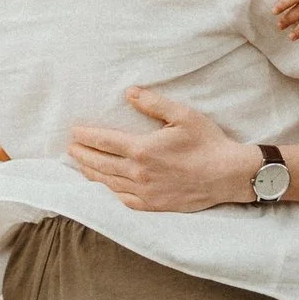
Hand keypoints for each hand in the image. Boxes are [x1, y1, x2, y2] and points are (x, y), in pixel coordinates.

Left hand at [67, 88, 263, 211]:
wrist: (228, 175)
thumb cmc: (207, 142)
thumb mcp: (182, 115)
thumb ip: (153, 103)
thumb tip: (129, 93)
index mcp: (143, 149)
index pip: (104, 142)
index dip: (86, 137)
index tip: (74, 132)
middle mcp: (139, 173)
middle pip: (101, 164)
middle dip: (83, 155)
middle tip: (70, 148)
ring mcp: (146, 192)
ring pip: (109, 183)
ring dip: (91, 173)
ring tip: (81, 165)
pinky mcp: (154, 206)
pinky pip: (124, 201)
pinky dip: (109, 193)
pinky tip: (104, 188)